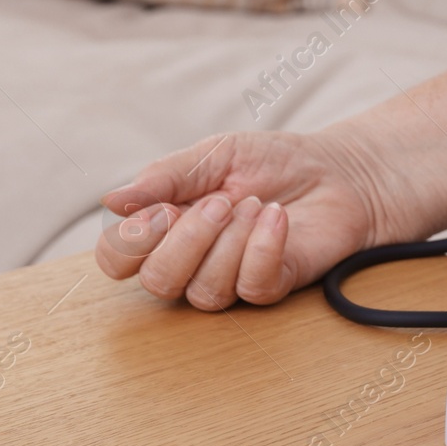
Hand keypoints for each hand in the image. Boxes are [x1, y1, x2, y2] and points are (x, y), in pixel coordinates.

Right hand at [95, 130, 391, 309]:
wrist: (334, 170)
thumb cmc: (270, 162)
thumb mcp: (214, 154)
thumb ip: (165, 177)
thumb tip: (111, 201)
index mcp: (165, 228)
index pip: (118, 260)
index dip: (130, 244)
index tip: (163, 209)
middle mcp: (191, 261)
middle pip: (157, 283)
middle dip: (188, 240)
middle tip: (222, 201)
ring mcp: (231, 278)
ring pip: (204, 291)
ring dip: (231, 241)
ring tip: (257, 204)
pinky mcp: (271, 285)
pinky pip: (252, 287)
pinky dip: (263, 249)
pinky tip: (277, 218)